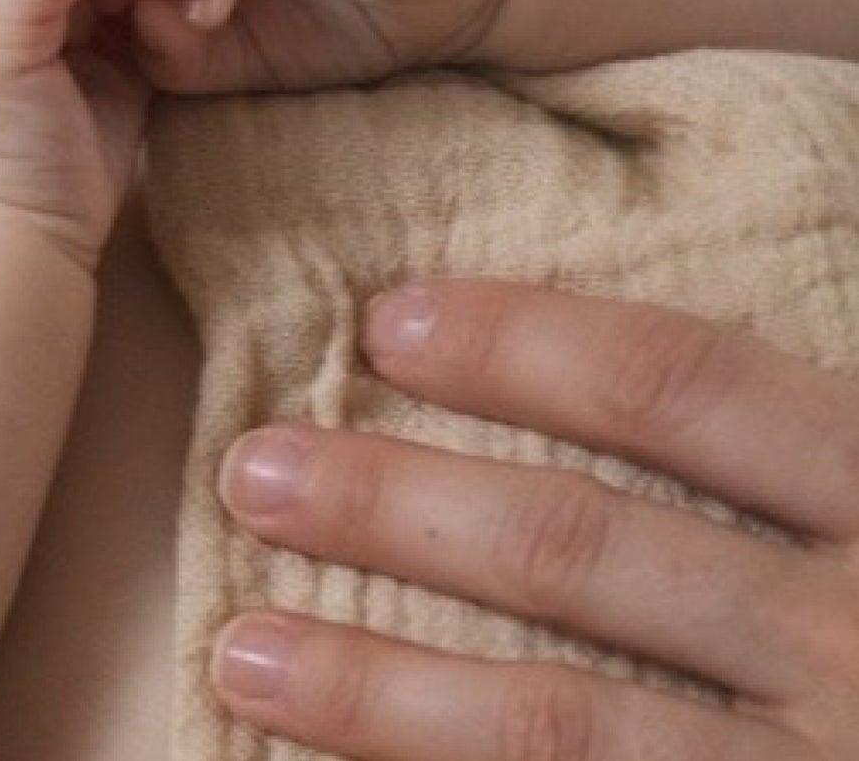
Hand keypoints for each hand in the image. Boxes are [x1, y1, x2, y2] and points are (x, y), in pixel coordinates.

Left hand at [212, 280, 858, 757]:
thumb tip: (657, 374)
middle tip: (249, 471)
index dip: (524, 347)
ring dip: (384, 698)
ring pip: (570, 737)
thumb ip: (809, 437)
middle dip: (398, 512)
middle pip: (586, 559)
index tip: (385, 320)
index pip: (687, 395)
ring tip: (239, 652)